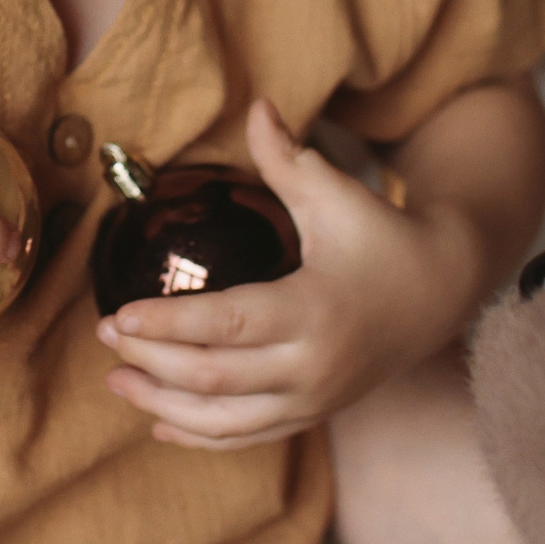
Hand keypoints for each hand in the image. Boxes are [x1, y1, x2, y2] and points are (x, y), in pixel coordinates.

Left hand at [96, 100, 492, 450]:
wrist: (440, 293)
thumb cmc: (382, 236)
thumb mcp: (337, 195)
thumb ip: (288, 159)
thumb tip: (257, 105)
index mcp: (314, 311)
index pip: (225, 326)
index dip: (165, 324)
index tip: (116, 316)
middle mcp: (313, 367)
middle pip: (213, 377)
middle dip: (151, 358)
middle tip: (104, 334)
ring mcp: (313, 400)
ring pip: (223, 421)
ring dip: (162, 404)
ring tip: (115, 379)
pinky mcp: (312, 414)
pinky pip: (246, 438)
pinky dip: (198, 434)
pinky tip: (159, 421)